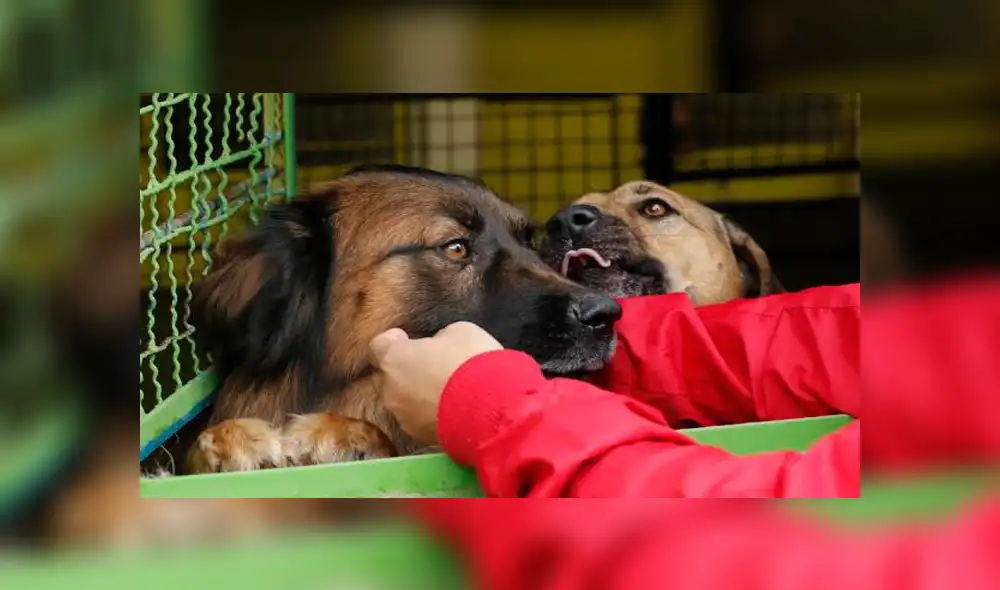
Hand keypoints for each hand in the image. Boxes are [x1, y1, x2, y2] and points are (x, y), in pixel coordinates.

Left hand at [368, 322, 502, 445]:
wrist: (492, 410)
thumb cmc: (471, 362)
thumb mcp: (458, 332)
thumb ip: (438, 340)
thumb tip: (437, 349)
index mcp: (394, 360)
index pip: (377, 347)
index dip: (392, 341)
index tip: (406, 338)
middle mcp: (390, 392)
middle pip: (387, 377)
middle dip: (403, 370)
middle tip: (428, 364)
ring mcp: (404, 418)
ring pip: (402, 402)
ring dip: (416, 394)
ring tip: (444, 389)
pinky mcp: (422, 438)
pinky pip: (419, 420)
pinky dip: (430, 413)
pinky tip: (452, 407)